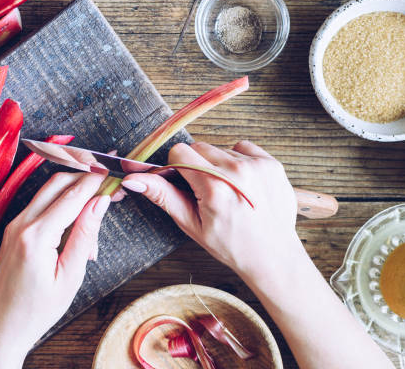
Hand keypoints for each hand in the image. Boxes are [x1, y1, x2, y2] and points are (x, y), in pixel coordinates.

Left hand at [0, 172, 109, 368]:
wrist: (2, 328)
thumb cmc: (37, 310)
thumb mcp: (70, 276)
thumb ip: (85, 234)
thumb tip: (100, 202)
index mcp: (36, 236)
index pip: (72, 195)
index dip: (96, 181)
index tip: (114, 175)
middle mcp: (21, 224)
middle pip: (58, 183)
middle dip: (86, 179)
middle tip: (109, 188)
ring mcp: (14, 225)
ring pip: (49, 192)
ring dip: (75, 194)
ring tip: (96, 214)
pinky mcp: (14, 230)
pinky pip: (42, 206)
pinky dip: (62, 206)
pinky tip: (76, 227)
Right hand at [120, 141, 300, 277]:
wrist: (271, 256)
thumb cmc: (229, 244)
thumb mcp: (191, 224)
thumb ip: (162, 195)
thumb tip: (132, 179)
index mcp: (214, 188)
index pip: (180, 152)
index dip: (177, 168)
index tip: (184, 185)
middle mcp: (238, 172)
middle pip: (199, 147)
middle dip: (197, 166)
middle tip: (205, 192)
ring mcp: (258, 166)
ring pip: (220, 148)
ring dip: (218, 165)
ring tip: (228, 192)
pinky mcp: (272, 163)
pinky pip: (243, 148)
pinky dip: (238, 162)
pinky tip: (242, 185)